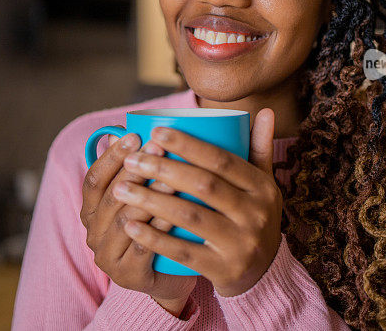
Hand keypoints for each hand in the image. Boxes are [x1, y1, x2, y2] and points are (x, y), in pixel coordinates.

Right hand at [80, 128, 196, 314]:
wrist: (171, 277)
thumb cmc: (159, 227)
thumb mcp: (145, 196)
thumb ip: (139, 168)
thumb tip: (137, 124)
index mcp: (91, 210)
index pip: (94, 178)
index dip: (112, 156)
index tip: (136, 134)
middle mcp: (93, 232)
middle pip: (110, 196)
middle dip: (135, 169)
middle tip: (158, 148)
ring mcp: (108, 256)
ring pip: (125, 219)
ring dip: (148, 195)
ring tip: (171, 176)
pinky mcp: (127, 275)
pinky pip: (143, 247)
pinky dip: (158, 227)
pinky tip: (175, 210)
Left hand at [113, 109, 281, 296]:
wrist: (265, 274)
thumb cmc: (253, 217)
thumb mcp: (264, 185)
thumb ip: (259, 148)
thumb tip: (263, 110)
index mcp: (263, 188)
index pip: (222, 160)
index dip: (188, 144)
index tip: (155, 132)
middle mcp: (256, 215)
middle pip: (203, 186)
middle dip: (163, 169)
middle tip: (132, 160)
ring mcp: (241, 244)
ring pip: (190, 217)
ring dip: (151, 201)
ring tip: (121, 189)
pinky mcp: (224, 270)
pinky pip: (184, 253)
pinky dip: (155, 239)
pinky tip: (130, 226)